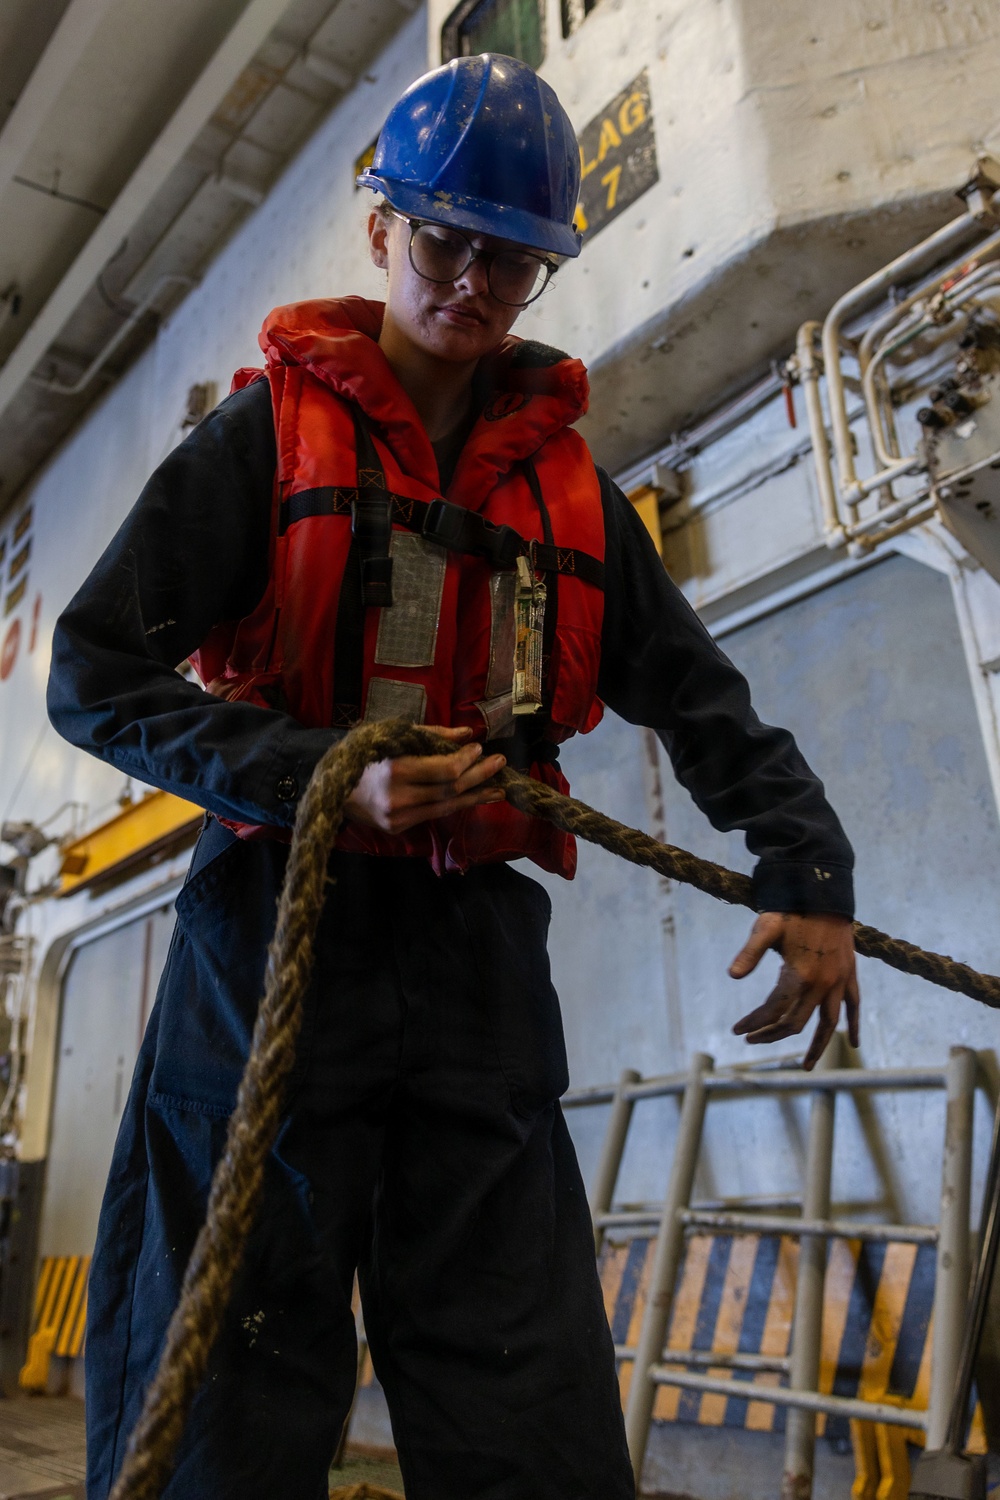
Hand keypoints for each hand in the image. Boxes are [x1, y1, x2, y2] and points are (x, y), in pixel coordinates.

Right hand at [344, 724, 505, 834]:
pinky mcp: (398, 828)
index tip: (480, 748)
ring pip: (447, 807)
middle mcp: (398, 798)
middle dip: (480, 776)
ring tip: (498, 788)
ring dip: (475, 796)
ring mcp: (398, 818)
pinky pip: (434, 814)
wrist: (330, 787)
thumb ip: (431, 735)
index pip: (445, 771)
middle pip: (451, 790)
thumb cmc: (364, 754)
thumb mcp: (394, 736)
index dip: (467, 761)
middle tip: (500, 764)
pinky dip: (456, 804)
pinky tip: (473, 797)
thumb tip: (466, 734)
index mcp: (396, 770)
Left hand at [729, 911, 859, 1069]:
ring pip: (829, 1024)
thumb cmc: (791, 910)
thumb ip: (750, 953)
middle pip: (797, 1022)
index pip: (774, 1010)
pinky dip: (852, 1026)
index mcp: (800, 975)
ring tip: (806, 1067)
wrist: (824, 892)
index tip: (737, 1030)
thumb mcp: (765, 928)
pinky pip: (854, 1007)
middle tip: (752, 1040)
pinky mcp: (850, 974)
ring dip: (818, 1046)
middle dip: (772, 1034)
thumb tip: (732, 976)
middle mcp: (822, 984)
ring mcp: (839, 981)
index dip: (754, 1022)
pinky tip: (852, 1044)